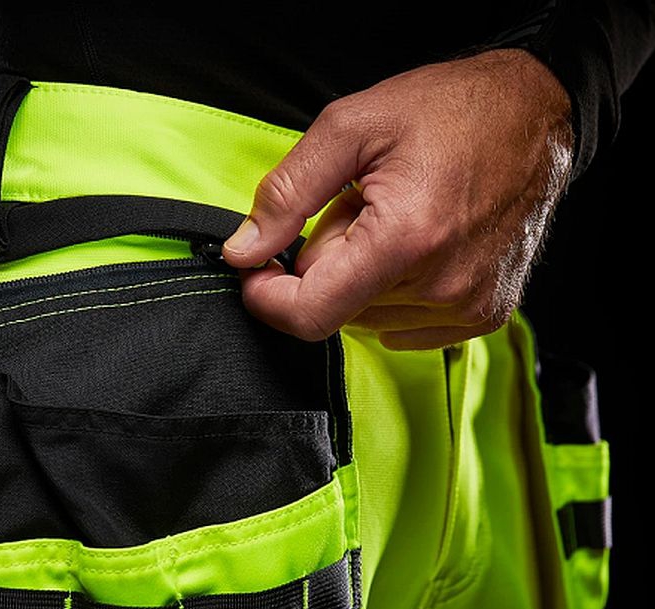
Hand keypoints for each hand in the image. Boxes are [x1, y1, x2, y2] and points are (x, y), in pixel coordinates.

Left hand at [222, 49, 572, 348]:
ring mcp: (465, 306)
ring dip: (365, 276)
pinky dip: (395, 293)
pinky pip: (403, 327)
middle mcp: (440, 286)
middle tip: (360, 208)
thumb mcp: (350, 128)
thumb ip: (285, 195)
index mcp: (404, 240)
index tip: (259, 271)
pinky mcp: (481, 314)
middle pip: (336, 307)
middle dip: (329, 262)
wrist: (535, 114)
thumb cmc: (451, 111)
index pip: (310, 313)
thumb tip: (244, 251)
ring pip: (367, 317)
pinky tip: (418, 249)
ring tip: (395, 221)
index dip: (269, 297)